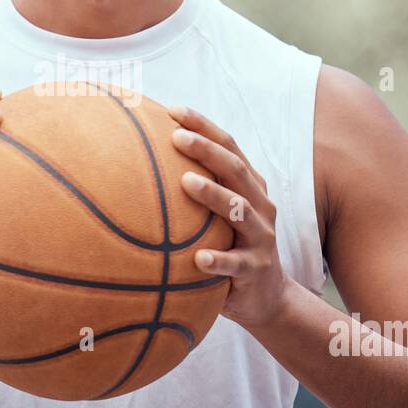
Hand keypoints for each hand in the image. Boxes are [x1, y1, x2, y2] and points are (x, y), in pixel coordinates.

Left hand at [168, 105, 289, 329]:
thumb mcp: (217, 217)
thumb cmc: (230, 247)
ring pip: (240, 211)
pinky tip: (197, 259)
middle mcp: (260, 206)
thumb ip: (194, 191)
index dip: (205, 127)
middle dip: (207, 150)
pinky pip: (236, 265)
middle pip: (236, 170)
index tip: (174, 110)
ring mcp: (262, 238)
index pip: (230, 148)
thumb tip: (140, 162)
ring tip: (186, 181)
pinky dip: (218, 260)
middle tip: (176, 136)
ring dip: (214, 194)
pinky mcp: (256, 270)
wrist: (267, 297)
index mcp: (249, 188)